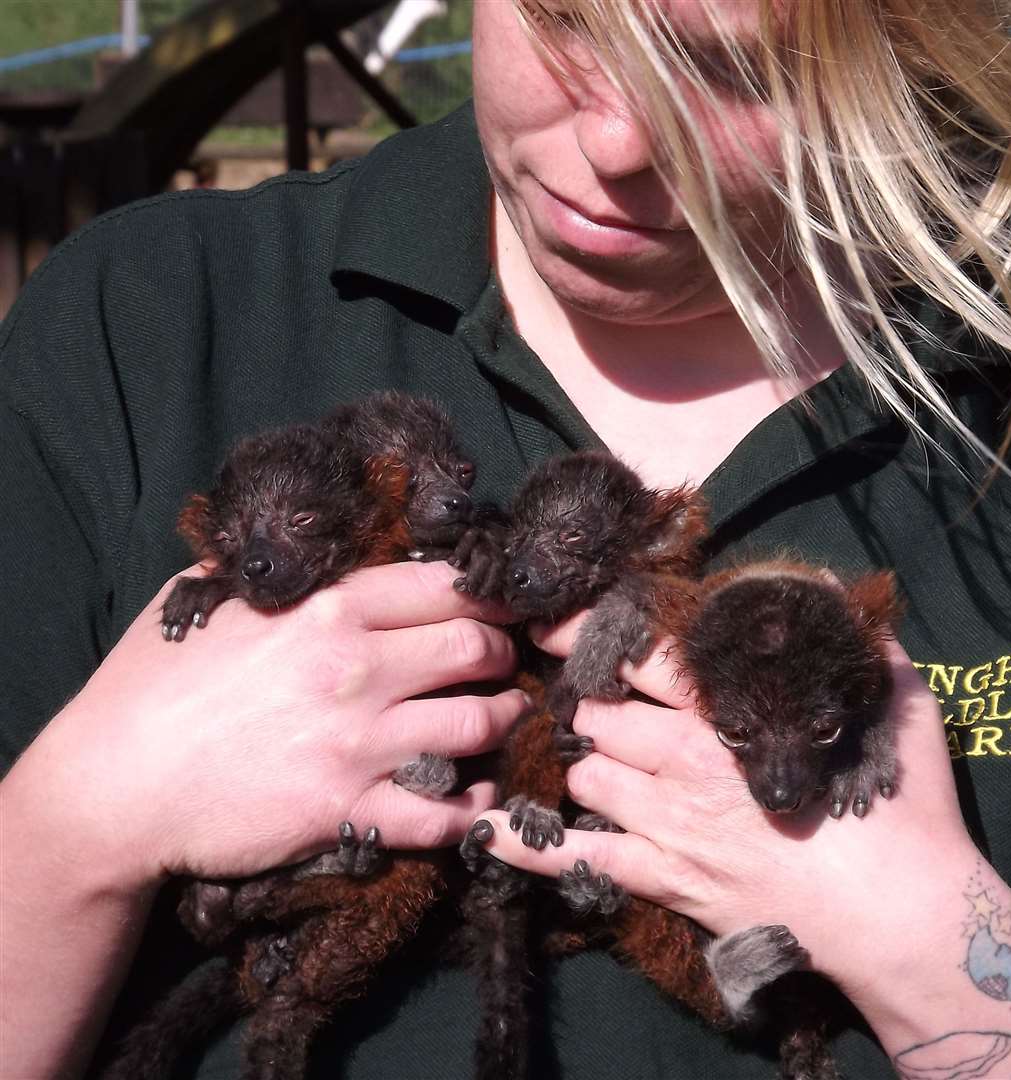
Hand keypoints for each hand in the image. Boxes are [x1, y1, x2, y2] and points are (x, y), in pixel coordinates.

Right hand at [15, 560, 528, 890]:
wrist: (111, 786)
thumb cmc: (149, 684)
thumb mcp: (201, 598)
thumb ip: (263, 568)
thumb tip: (291, 544)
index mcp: (328, 609)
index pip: (444, 587)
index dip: (485, 596)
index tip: (497, 607)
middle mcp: (357, 670)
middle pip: (476, 648)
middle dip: (502, 654)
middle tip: (503, 663)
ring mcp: (358, 743)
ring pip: (477, 724)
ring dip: (504, 721)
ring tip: (505, 719)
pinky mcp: (349, 810)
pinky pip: (443, 812)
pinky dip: (473, 806)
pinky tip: (477, 797)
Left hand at [472, 614, 977, 998]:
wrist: (903, 920)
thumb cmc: (903, 813)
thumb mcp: (900, 708)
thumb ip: (863, 643)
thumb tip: (832, 589)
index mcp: (730, 719)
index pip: (643, 659)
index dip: (592, 631)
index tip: (555, 615)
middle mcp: (685, 767)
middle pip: (600, 718)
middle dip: (588, 701)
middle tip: (588, 694)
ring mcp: (668, 828)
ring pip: (586, 776)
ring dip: (583, 761)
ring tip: (591, 753)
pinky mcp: (665, 882)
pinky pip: (577, 861)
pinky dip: (527, 847)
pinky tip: (484, 831)